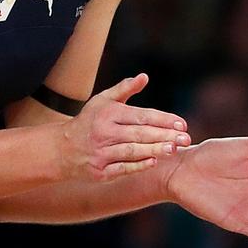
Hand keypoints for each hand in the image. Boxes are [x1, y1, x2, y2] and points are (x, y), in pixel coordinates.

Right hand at [57, 73, 190, 181]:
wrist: (61, 150)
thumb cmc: (88, 121)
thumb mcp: (102, 100)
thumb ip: (124, 89)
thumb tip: (144, 76)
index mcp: (109, 113)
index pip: (141, 115)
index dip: (163, 119)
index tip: (182, 123)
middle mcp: (105, 132)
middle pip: (139, 134)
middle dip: (164, 136)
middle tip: (186, 138)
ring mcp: (101, 153)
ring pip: (132, 151)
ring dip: (154, 150)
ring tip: (173, 149)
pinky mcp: (99, 171)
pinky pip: (122, 168)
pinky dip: (138, 166)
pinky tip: (154, 162)